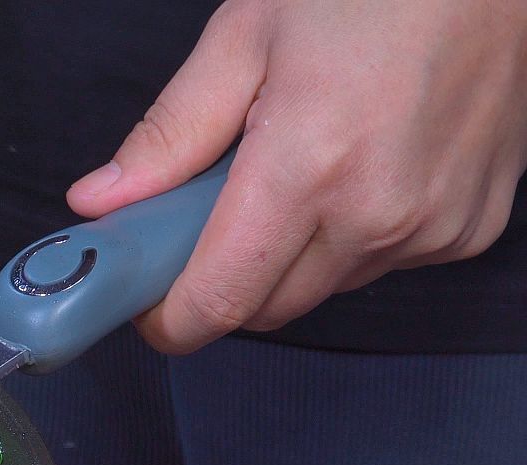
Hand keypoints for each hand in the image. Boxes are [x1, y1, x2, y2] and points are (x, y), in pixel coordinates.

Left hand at [67, 0, 526, 353]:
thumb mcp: (246, 37)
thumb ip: (169, 134)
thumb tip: (100, 201)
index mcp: (310, 167)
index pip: (219, 301)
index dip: (167, 319)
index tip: (140, 305)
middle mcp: (378, 214)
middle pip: (265, 308)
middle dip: (220, 280)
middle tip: (202, 218)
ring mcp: (434, 227)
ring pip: (322, 289)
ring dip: (288, 256)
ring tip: (292, 170)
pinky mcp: (472, 228)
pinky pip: (382, 264)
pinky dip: (350, 237)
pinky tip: (357, 167)